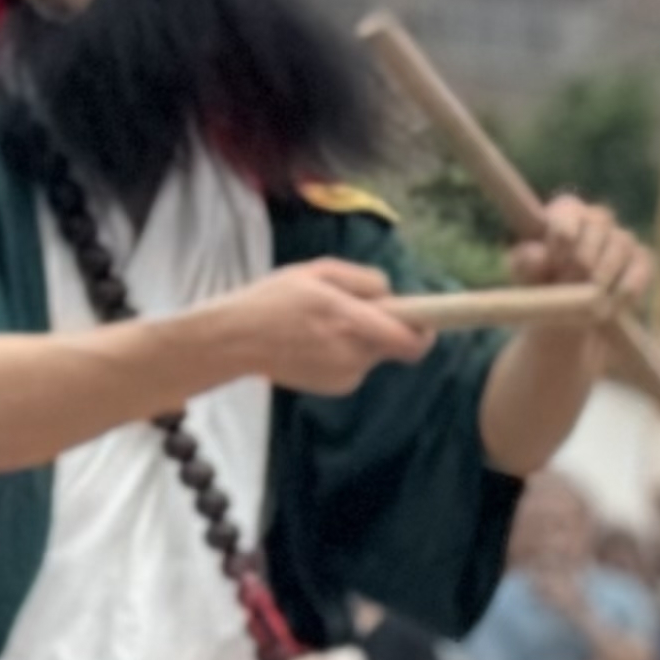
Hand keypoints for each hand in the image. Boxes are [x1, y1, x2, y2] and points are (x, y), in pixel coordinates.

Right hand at [202, 263, 427, 397]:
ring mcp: (346, 375)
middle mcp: (351, 353)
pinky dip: (348, 354)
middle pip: (395, 344)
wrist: (233, 341)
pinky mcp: (338, 387)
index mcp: (347, 320)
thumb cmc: (273, 299)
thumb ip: (363, 280)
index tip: (426, 322)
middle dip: (386, 327)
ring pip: (376, 353)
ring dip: (364, 339)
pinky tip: (315, 345)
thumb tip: (393, 295)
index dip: (425, 331)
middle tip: (355, 311)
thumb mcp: (317, 272)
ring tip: (324, 326)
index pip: (409, 339)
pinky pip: (359, 365)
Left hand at [508, 196, 655, 314]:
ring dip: (603, 275)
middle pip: (599, 223)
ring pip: (621, 244)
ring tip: (588, 301)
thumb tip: (537, 254)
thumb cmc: (542, 290)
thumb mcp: (525, 279)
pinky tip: (613, 306)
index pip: (569, 209)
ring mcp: (623, 239)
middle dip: (583, 257)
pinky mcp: (642, 261)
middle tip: (570, 284)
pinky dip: (627, 288)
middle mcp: (596, 219)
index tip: (554, 260)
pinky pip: (641, 267)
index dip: (562, 232)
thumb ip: (525, 263)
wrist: (570, 323)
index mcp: (564, 213)